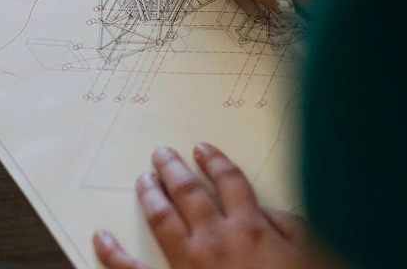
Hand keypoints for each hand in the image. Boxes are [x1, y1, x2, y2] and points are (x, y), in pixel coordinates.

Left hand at [92, 144, 313, 268]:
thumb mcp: (306, 256)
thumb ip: (287, 228)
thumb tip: (266, 212)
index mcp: (250, 228)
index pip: (229, 182)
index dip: (215, 162)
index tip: (202, 150)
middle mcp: (217, 239)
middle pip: (189, 193)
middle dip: (173, 169)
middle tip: (160, 154)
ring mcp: (190, 263)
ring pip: (162, 218)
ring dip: (150, 194)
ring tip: (143, 179)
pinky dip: (112, 254)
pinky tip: (100, 237)